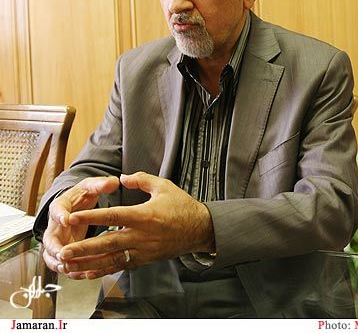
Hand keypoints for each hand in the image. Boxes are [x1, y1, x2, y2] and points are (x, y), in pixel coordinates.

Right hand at [42, 176, 119, 277]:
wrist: (75, 206)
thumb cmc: (82, 195)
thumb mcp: (90, 187)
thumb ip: (100, 185)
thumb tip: (114, 182)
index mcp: (61, 205)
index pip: (57, 209)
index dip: (61, 215)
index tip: (66, 219)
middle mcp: (55, 224)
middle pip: (50, 238)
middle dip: (55, 247)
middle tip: (62, 254)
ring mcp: (57, 239)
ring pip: (52, 255)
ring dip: (59, 263)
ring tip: (67, 269)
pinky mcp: (62, 251)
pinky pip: (61, 263)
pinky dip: (68, 270)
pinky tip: (78, 274)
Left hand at [58, 172, 214, 278]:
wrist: (199, 229)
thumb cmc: (181, 205)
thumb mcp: (163, 186)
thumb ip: (141, 179)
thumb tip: (122, 177)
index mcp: (144, 215)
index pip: (113, 216)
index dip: (92, 217)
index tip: (72, 216)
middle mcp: (141, 236)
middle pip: (107, 243)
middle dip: (84, 248)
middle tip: (64, 251)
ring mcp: (142, 251)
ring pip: (111, 259)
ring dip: (88, 264)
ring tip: (68, 265)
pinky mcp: (143, 260)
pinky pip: (119, 267)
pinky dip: (102, 271)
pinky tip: (86, 273)